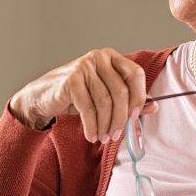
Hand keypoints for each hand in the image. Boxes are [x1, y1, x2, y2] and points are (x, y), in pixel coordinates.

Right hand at [9, 48, 157, 141]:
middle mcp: (99, 57)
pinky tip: (92, 135)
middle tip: (117, 135)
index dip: (139, 96)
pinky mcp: (71, 80)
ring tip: (104, 138)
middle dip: (121, 118)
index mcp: (111, 58)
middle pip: (121, 91)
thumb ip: (130, 99)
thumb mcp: (105, 96)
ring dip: (106, 125)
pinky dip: (92, 126)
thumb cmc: (77, 96)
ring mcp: (84, 66)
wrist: (42, 97)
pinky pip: (89, 108)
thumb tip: (154, 106)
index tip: (136, 116)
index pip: (136, 74)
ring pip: (105, 102)